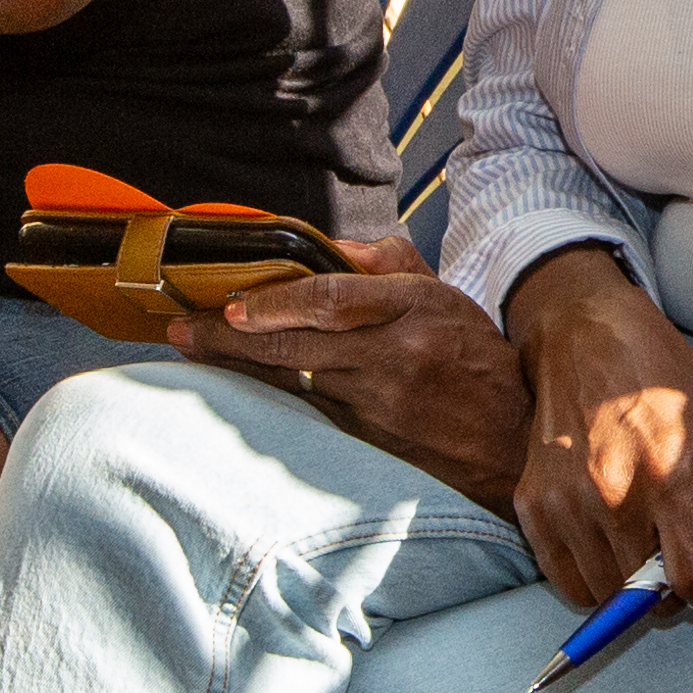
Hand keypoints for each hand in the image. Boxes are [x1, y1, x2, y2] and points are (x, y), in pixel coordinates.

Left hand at [194, 232, 532, 498]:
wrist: (513, 442)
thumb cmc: (478, 361)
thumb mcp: (446, 295)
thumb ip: (389, 263)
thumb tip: (332, 249)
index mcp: (415, 309)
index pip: (333, 300)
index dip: (276, 303)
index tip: (233, 306)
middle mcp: (393, 356)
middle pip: (295, 346)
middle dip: (229, 338)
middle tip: (180, 328)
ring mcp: (377, 404)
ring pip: (290, 380)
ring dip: (237, 365)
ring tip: (191, 347)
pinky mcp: (367, 440)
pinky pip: (306, 409)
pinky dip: (267, 396)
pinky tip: (235, 385)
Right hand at [500, 250, 692, 632]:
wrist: (583, 336)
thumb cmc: (660, 380)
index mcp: (671, 472)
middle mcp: (613, 494)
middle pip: (653, 597)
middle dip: (679, 587)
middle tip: (681, 545)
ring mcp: (566, 503)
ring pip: (609, 598)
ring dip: (635, 587)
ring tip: (645, 536)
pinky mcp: (532, 506)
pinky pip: (567, 582)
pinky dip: (595, 578)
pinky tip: (610, 537)